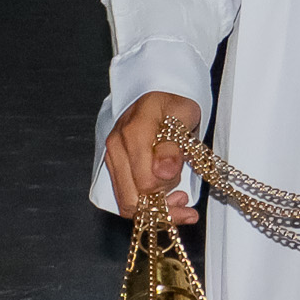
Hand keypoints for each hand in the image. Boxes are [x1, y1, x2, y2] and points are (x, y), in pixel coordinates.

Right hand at [105, 91, 202, 223]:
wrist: (161, 89)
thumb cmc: (175, 100)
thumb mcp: (183, 115)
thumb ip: (173, 145)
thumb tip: (163, 173)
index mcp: (134, 134)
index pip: (145, 183)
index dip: (167, 192)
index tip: (186, 193)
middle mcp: (117, 148)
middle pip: (131, 199)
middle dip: (160, 209)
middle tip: (185, 204)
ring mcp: (113, 157)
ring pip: (126, 201)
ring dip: (154, 209)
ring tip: (179, 200)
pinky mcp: (115, 164)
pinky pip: (126, 193)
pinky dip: (145, 202)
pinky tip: (165, 196)